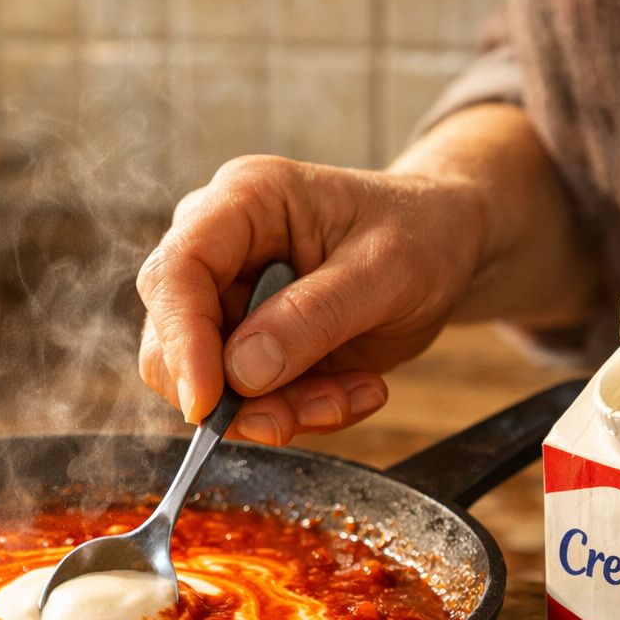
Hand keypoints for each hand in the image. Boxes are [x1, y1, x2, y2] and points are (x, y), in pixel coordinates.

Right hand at [137, 104, 597, 444]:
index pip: (177, 272)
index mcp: (245, 201)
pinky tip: (354, 390)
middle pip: (171, 336)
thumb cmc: (423, 233)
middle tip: (295, 418)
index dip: (182, 343)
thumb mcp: (388, 271)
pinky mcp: (247, 342)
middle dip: (231, 393)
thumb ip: (314, 317)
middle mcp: (220, 247)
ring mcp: (229, 297)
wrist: (449, 244)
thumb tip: (240, 373)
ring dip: (276, 410)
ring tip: (354, 394)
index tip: (207, 405)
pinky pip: (245, 400)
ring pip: (206, 382)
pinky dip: (298, 411)